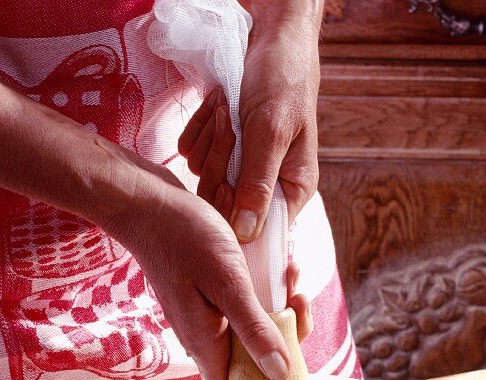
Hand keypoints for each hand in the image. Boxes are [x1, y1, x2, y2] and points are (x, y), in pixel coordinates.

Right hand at [107, 169, 309, 379]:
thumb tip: (279, 374)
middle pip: (251, 358)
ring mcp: (203, 316)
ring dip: (278, 306)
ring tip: (290, 276)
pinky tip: (277, 268)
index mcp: (204, 342)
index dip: (267, 379)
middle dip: (284, 332)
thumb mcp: (228, 283)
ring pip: (250, 328)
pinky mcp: (206, 296)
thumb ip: (253, 330)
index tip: (293, 344)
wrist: (146, 200)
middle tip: (297, 296)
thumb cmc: (184, 237)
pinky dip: (263, 292)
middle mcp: (202, 335)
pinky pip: (241, 306)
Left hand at [178, 2, 321, 242]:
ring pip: (204, 176)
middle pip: (223, 204)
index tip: (228, 183)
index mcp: (291, 189)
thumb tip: (247, 236)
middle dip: (220, 165)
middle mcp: (266, 184)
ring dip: (209, 140)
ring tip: (227, 109)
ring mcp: (240, 165)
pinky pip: (193, 153)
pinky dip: (199, 127)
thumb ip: (257, 185)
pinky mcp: (219, 145)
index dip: (235, 211)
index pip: (259, 229)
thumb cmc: (283, 81)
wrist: (270, 37)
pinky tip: (217, 104)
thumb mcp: (271, 133)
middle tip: (230, 128)